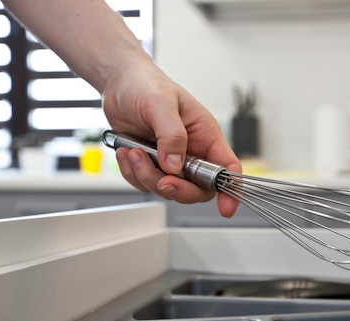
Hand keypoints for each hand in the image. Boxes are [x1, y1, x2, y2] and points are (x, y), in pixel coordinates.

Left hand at [102, 60, 240, 217]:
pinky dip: (133, 174)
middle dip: (178, 188)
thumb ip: (171, 135)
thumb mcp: (160, 103)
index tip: (226, 208)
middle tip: (161, 179)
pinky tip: (127, 153)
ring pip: (169, 189)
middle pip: (198, 188)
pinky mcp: (152, 165)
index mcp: (205, 135)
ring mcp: (172, 161)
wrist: (119, 84)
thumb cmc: (146, 85)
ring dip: (148, 177)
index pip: (227, 167)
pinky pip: (146, 184)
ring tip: (134, 153)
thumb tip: (175, 165)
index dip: (230, 189)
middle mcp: (192, 151)